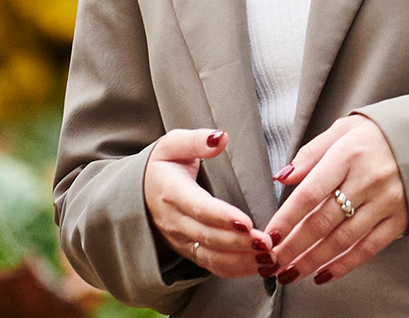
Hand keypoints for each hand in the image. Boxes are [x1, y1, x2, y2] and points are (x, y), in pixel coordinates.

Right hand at [140, 129, 268, 279]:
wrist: (139, 192)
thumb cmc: (163, 166)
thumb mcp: (173, 144)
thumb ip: (196, 141)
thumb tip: (220, 138)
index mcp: (172, 191)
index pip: (199, 208)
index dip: (223, 217)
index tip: (248, 222)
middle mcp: (174, 221)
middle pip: (208, 236)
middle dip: (239, 243)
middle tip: (267, 243)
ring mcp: (181, 240)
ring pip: (212, 257)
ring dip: (242, 261)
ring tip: (269, 258)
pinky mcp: (189, 252)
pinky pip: (213, 266)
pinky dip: (237, 270)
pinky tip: (260, 266)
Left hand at [267, 113, 408, 284]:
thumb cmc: (377, 136)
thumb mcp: (343, 130)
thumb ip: (311, 152)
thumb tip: (283, 176)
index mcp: (348, 154)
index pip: (310, 192)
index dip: (287, 217)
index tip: (269, 235)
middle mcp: (367, 180)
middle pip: (323, 221)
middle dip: (294, 246)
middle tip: (274, 262)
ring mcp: (385, 203)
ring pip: (343, 239)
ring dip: (313, 260)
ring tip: (291, 273)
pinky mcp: (399, 220)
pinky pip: (369, 248)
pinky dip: (345, 265)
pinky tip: (323, 274)